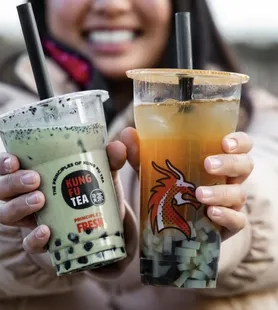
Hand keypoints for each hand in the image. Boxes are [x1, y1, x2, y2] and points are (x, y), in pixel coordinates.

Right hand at [0, 142, 127, 253]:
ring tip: (41, 200)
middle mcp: (24, 195)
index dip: (3, 162)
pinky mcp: (40, 241)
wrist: (102, 226)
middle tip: (35, 179)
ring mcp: (30, 220)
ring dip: (19, 206)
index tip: (14, 160)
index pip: (5, 165)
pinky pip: (27, 243)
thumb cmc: (93, 192)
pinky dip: (34, 238)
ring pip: (5, 214)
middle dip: (11, 183)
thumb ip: (110, 160)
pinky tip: (47, 231)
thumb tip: (118, 146)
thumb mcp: (102, 173)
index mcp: (34, 173)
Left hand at [121, 128, 253, 240]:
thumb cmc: (164, 190)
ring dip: (221, 192)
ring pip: (239, 193)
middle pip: (245, 165)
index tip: (224, 142)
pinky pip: (237, 221)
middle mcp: (226, 178)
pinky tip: (210, 213)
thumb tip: (127, 133)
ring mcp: (228, 202)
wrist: (164, 225)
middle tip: (207, 164)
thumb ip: (137, 153)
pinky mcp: (225, 225)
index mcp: (214, 159)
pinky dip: (227, 216)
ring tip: (199, 194)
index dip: (238, 141)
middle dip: (230, 163)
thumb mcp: (148, 171)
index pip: (239, 145)